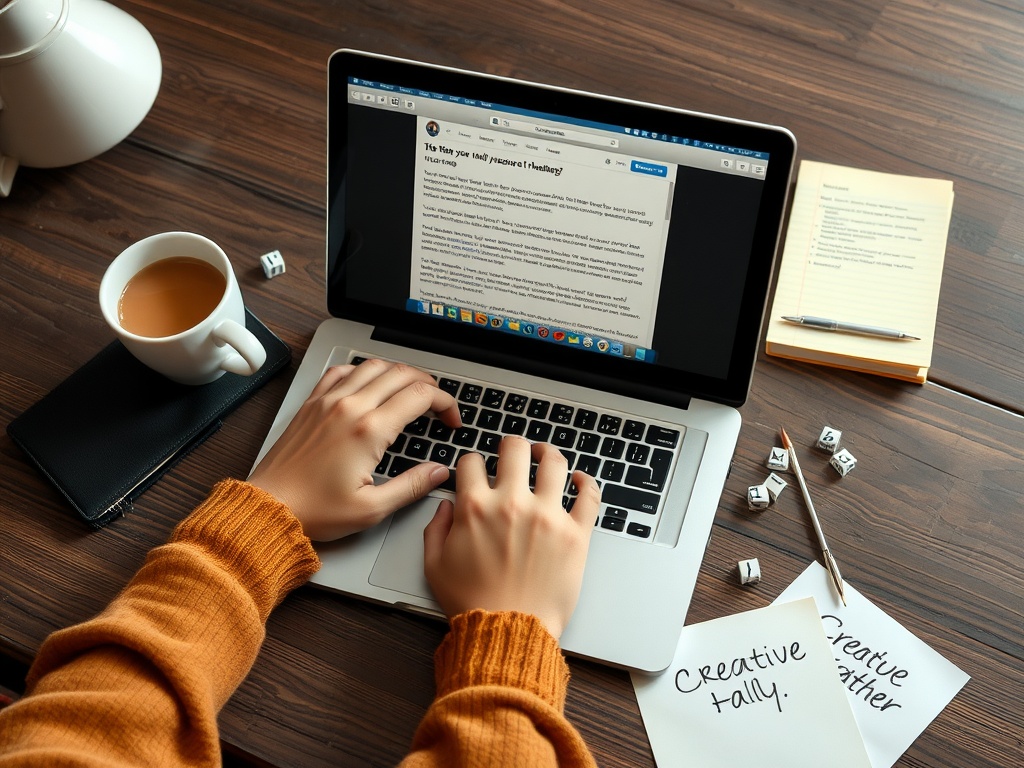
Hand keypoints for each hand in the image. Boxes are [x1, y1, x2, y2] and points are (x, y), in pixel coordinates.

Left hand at [249, 359, 460, 540]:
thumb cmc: (315, 510)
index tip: (451, 420)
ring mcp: (328, 401)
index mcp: (369, 430)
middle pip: (402, 374)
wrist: (269, 507)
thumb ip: (412, 486)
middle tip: (439, 404)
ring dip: (399, 372)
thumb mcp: (373, 508)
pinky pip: (341, 370)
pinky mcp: (312, 403)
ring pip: (373, 365)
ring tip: (411, 389)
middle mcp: (350, 407)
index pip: (420, 396)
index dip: (446, 403)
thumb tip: (439, 472)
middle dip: (429, 384)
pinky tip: (369, 384)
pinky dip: (362, 370)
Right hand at [422, 436, 599, 638]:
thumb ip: (435, 529)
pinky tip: (578, 479)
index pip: (472, 462)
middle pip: (515, 448)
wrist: (507, 632)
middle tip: (513, 451)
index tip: (476, 469)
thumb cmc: (472, 603)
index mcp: (475, 508)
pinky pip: (589, 495)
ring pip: (554, 462)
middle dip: (511, 445)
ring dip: (548, 453)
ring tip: (545, 456)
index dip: (471, 462)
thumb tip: (444, 506)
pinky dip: (586, 482)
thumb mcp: (434, 565)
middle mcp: (512, 504)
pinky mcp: (576, 534)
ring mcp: (548, 517)